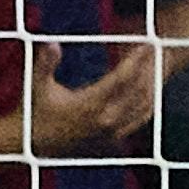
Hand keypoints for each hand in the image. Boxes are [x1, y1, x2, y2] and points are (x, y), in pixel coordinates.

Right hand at [25, 43, 166, 153]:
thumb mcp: (37, 84)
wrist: (35, 145)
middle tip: (154, 49)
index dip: (135, 60)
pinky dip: (148, 102)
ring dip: (151, 84)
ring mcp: (111, 132)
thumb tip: (52, 43)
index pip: (122, 78)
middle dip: (148, 67)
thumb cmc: (35, 111)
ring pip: (143, 106)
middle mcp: (105, 120)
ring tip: (154, 65)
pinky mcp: (113, 140)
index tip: (144, 44)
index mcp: (89, 104)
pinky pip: (139, 119)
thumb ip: (46, 63)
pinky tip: (148, 89)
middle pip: (138, 90)